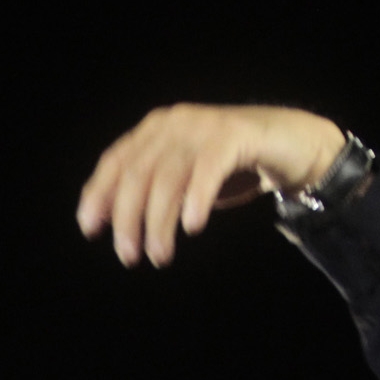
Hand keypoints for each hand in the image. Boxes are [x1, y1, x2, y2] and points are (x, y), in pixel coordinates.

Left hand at [75, 104, 344, 266]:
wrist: (290, 144)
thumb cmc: (230, 167)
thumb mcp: (184, 179)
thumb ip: (153, 192)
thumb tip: (115, 224)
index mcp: (155, 130)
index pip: (114, 162)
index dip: (98, 195)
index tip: (90, 228)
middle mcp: (174, 123)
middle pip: (137, 174)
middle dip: (127, 219)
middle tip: (129, 256)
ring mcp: (204, 127)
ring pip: (168, 179)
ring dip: (159, 223)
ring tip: (159, 256)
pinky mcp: (234, 136)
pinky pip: (207, 170)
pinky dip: (196, 200)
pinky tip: (191, 227)